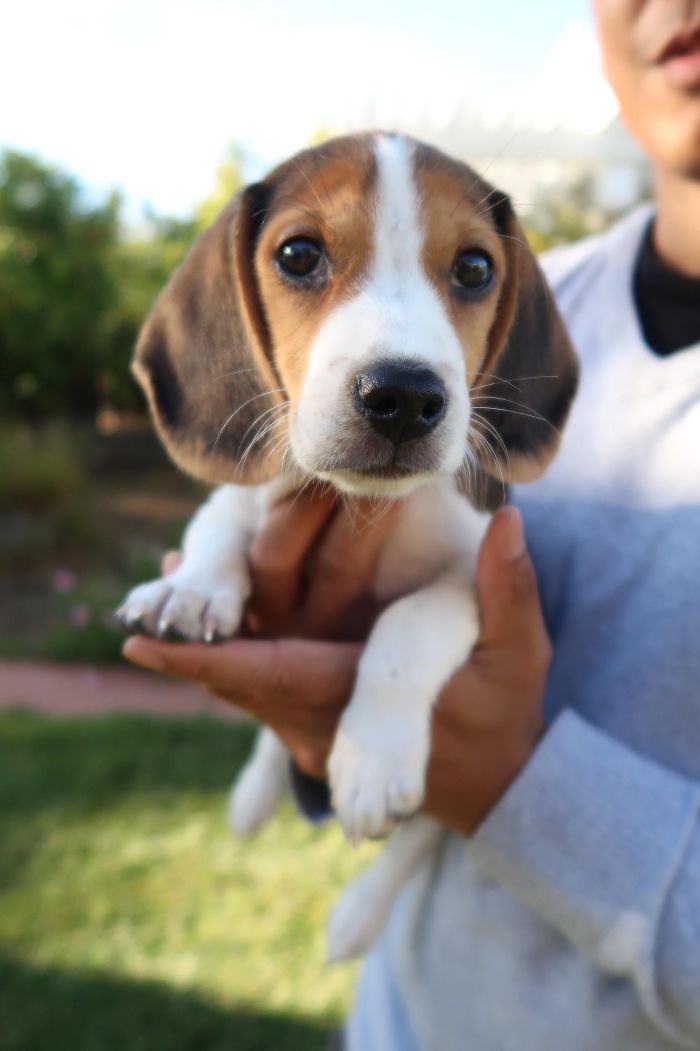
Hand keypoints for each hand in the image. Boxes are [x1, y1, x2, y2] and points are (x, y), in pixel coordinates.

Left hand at [122, 496, 549, 835]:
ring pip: (242, 690)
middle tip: (144, 605)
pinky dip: (228, 659)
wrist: (496, 780)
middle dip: (190, 646)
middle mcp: (320, 727)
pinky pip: (257, 692)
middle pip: (237, 685)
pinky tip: (215, 621)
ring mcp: (311, 735)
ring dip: (204, 652)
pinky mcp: (311, 729)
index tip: (142, 644)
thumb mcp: (520, 650)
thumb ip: (509, 586)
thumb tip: (510, 521)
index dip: (205, 661)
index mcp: (360, 702)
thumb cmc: (505, 712)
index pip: (269, 679)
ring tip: (169, 599)